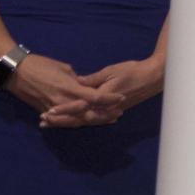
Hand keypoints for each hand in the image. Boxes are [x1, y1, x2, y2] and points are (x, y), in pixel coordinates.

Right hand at [5, 54, 123, 124]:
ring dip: (93, 121)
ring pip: (77, 120)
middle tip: (118, 114)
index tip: (122, 98)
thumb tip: (85, 86)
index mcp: (69, 88)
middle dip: (104, 115)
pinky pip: (64, 120)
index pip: (95, 98)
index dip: (109, 99)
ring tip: (107, 120)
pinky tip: (85, 122)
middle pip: (88, 114)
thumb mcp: (64, 69)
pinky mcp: (45, 111)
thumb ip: (77, 80)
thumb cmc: (41, 65)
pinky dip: (75, 122)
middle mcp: (63, 102)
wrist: (15, 73)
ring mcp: (54, 109)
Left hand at [42, 55, 164, 128]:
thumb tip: (75, 83)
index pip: (79, 107)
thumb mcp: (111, 71)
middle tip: (43, 121)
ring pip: (83, 121)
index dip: (63, 110)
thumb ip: (92, 79)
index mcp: (102, 97)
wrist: (152, 78)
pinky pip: (91, 119)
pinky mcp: (109, 112)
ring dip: (66, 122)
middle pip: (78, 118)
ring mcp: (106, 112)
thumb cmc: (132, 71)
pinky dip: (78, 121)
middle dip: (60, 120)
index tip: (48, 111)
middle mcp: (103, 108)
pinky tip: (69, 121)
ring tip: (51, 123)